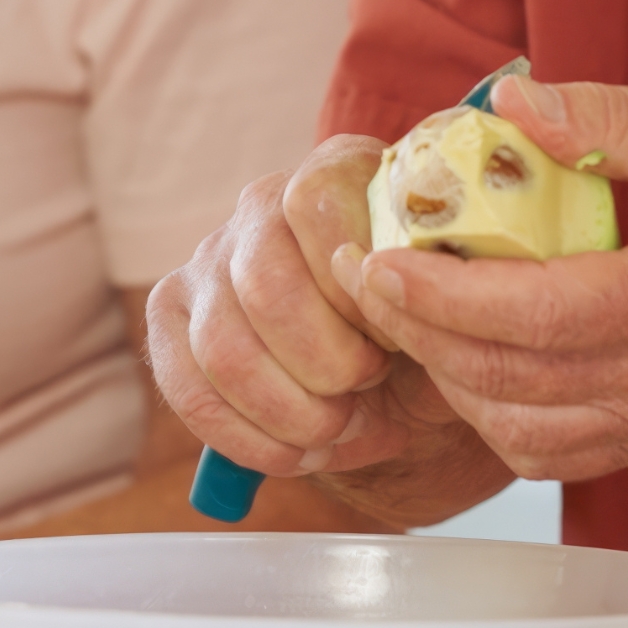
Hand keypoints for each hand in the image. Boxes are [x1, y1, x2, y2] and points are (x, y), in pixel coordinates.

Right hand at [146, 138, 515, 529]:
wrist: (399, 381)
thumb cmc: (429, 330)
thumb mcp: (455, 306)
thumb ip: (441, 294)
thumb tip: (413, 302)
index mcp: (338, 173)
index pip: (316, 203)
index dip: (355, 285)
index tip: (396, 337)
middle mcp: (261, 204)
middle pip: (266, 286)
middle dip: (325, 364)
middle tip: (368, 390)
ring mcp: (209, 260)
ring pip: (225, 349)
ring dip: (290, 412)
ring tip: (338, 429)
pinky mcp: (172, 318)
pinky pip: (188, 392)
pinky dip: (247, 440)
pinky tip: (295, 453)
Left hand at [352, 78, 627, 481]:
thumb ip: (610, 117)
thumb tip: (509, 102)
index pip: (537, 318)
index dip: (445, 296)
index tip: (382, 259)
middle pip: (509, 383)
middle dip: (422, 334)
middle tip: (373, 274)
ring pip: (520, 434)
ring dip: (452, 379)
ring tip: (414, 310)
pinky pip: (552, 450)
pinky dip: (494, 410)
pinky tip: (470, 351)